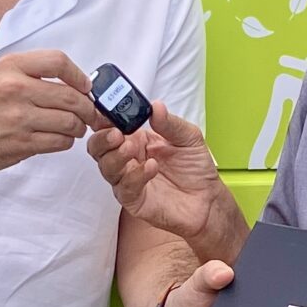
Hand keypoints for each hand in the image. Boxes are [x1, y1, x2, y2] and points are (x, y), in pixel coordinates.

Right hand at [0, 51, 98, 173]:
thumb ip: (31, 73)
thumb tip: (72, 82)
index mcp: (11, 67)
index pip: (58, 62)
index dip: (79, 76)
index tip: (85, 86)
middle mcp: (16, 89)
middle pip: (71, 96)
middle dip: (87, 108)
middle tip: (88, 113)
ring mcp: (19, 118)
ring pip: (69, 122)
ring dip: (77, 127)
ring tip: (72, 127)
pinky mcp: (21, 143)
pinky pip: (58, 142)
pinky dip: (65, 141)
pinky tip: (58, 138)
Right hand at [90, 102, 239, 255]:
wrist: (207, 199)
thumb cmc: (195, 169)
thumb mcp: (188, 137)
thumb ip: (170, 123)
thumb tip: (155, 105)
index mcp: (136, 140)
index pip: (110, 126)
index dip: (104, 118)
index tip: (108, 110)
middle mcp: (127, 159)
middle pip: (98, 147)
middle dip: (102, 138)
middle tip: (116, 133)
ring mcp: (128, 180)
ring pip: (106, 167)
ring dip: (115, 156)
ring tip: (131, 149)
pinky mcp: (134, 200)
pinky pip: (125, 188)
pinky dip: (135, 176)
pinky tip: (151, 167)